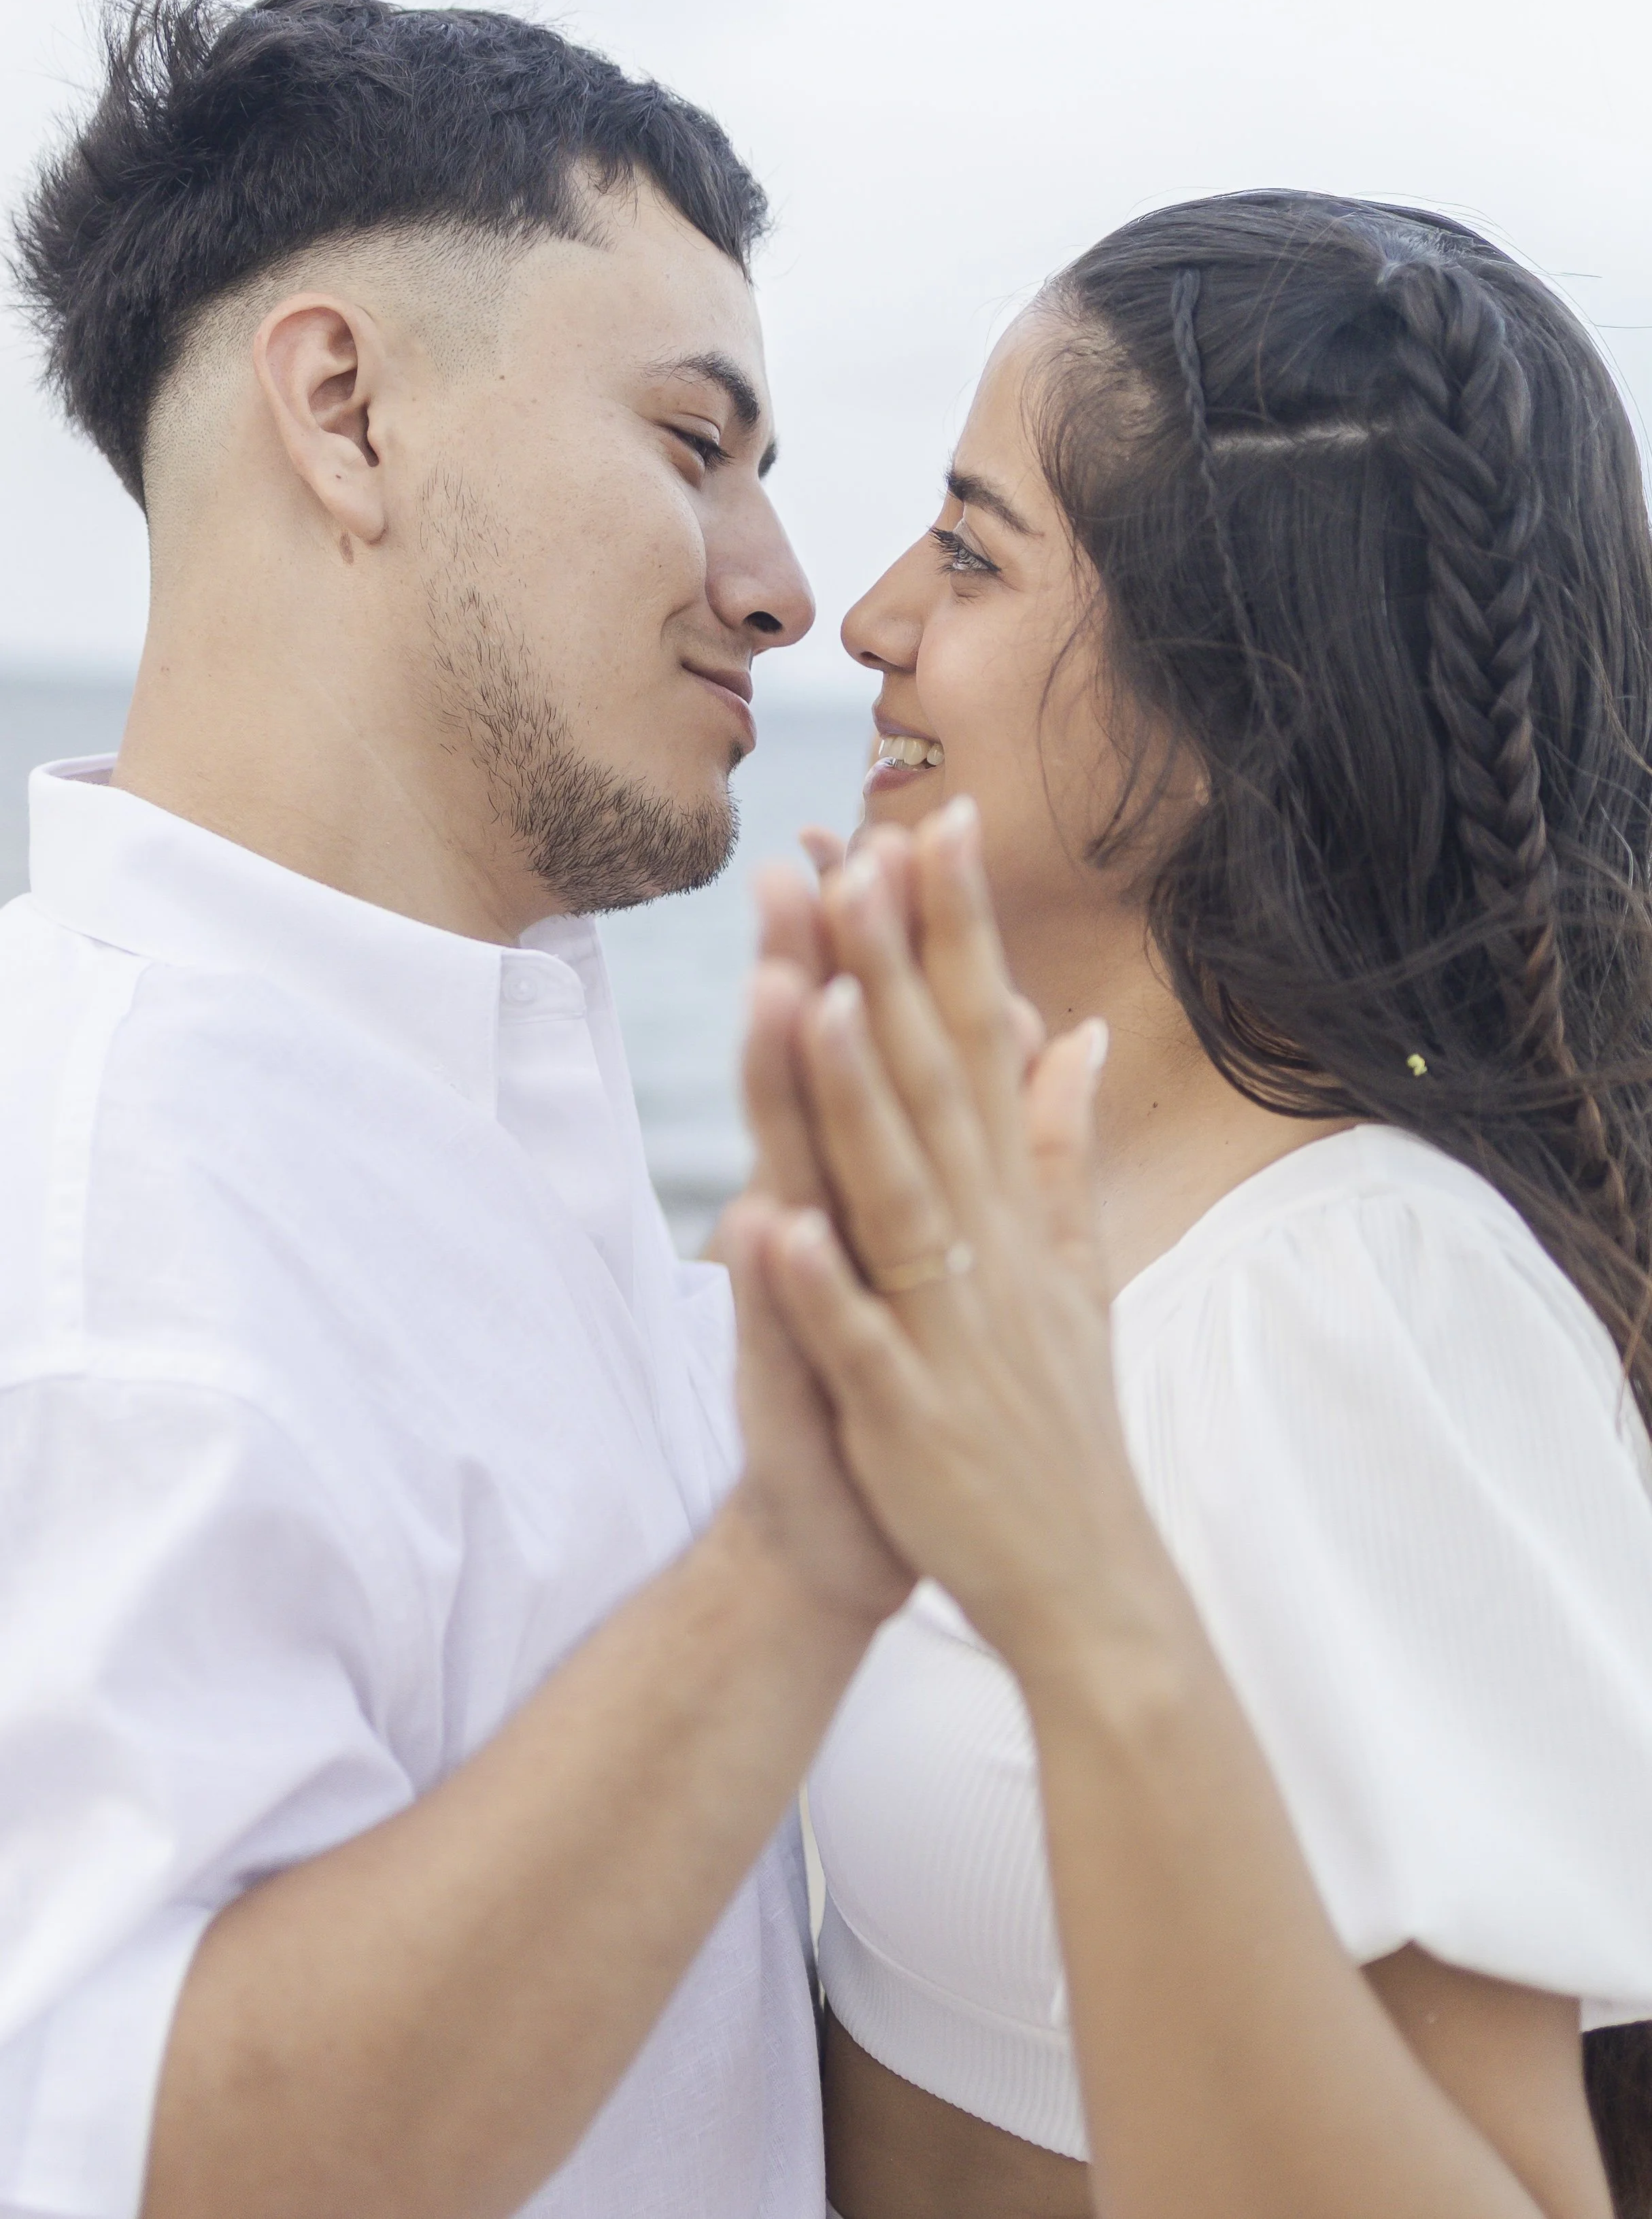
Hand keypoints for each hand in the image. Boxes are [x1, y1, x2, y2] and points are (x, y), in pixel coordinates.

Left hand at [746, 800, 1174, 1677]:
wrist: (1083, 1579)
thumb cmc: (1054, 1415)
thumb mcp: (1072, 1264)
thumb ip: (1060, 1145)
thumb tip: (1075, 1032)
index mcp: (1014, 1203)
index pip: (982, 1040)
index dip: (957, 935)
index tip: (930, 822)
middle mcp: (989, 1245)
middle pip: (932, 1085)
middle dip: (893, 970)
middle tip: (853, 847)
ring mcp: (949, 1327)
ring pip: (895, 1192)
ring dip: (853, 1097)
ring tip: (810, 992)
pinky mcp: (908, 1412)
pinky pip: (855, 1340)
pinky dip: (818, 1285)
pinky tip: (771, 1219)